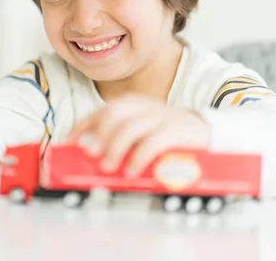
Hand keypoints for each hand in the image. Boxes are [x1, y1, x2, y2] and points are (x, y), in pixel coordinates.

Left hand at [67, 95, 209, 175]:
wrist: (206, 132)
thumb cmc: (167, 136)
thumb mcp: (140, 132)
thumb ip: (118, 136)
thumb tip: (89, 150)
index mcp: (133, 104)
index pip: (102, 110)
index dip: (83, 125)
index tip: (69, 141)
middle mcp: (145, 107)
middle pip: (114, 114)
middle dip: (98, 134)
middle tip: (90, 154)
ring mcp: (161, 117)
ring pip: (130, 127)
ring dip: (115, 148)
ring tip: (107, 166)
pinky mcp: (176, 130)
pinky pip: (152, 142)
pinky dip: (138, 157)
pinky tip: (131, 170)